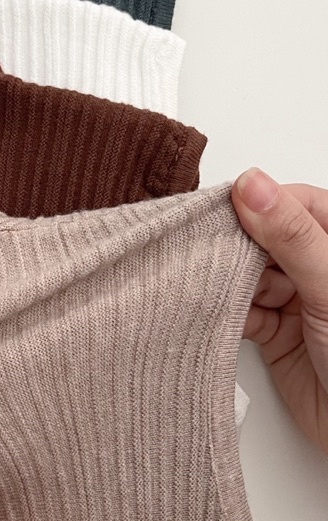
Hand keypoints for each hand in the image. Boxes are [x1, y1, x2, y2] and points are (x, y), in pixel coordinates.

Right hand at [232, 168, 327, 452]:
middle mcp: (320, 268)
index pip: (293, 204)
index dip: (255, 203)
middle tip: (204, 250)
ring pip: (249, 277)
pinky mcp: (277, 334)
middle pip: (264, 240)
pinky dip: (226, 314)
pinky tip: (216, 312)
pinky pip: (242, 313)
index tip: (217, 210)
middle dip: (234, 247)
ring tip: (206, 285)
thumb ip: (292, 236)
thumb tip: (252, 185)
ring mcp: (299, 301)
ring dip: (226, 283)